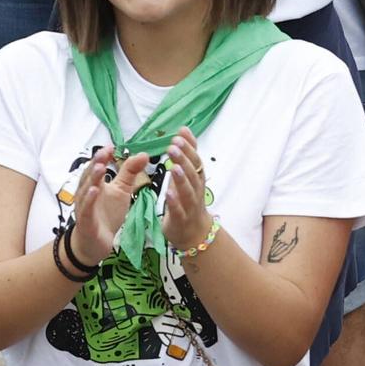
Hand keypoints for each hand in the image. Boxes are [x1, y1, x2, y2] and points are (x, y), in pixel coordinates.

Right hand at [70, 146, 153, 259]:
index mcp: (96, 183)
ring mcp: (84, 206)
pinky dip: (89, 199)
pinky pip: (86, 208)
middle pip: (90, 176)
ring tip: (100, 167)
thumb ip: (130, 172)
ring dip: (92, 178)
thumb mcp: (122, 190)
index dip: (103, 157)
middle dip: (96, 163)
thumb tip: (144, 154)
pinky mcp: (86, 220)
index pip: (97, 167)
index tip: (112, 147)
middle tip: (104, 152)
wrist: (96, 242)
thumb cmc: (106, 214)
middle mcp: (87, 192)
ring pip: (85, 190)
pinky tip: (95, 190)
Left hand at [162, 128, 214, 252]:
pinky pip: (178, 210)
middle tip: (174, 144)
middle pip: (193, 173)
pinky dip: (174, 201)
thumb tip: (183, 131)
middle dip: (185, 158)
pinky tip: (167, 192)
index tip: (181, 132)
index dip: (190, 146)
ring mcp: (190, 206)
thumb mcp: (187, 178)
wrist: (195, 234)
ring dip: (182, 178)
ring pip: (188, 191)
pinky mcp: (181, 219)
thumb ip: (186, 157)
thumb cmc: (188, 202)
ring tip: (173, 166)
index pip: (195, 159)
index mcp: (196, 179)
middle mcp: (196, 191)